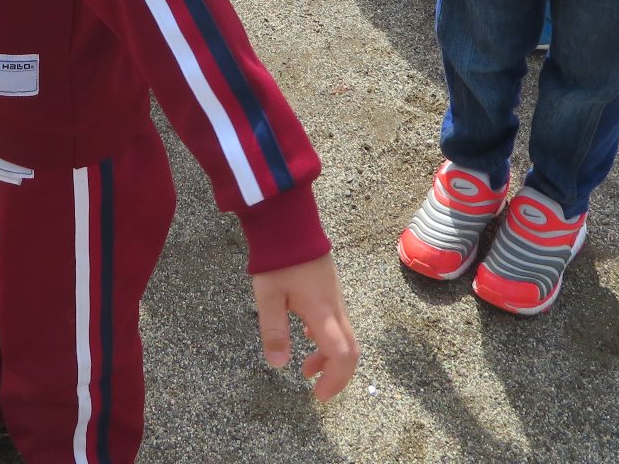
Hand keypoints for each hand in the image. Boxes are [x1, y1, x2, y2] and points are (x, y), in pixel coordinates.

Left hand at [250, 253, 356, 401]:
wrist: (290, 223)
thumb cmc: (278, 259)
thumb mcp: (268, 296)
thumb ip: (273, 331)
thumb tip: (279, 365)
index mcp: (321, 312)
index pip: (341, 354)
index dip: (334, 380)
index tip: (318, 395)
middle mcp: (334, 307)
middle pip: (350, 350)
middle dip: (337, 375)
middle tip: (318, 390)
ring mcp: (335, 297)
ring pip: (344, 336)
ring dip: (329, 357)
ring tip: (305, 368)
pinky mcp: (330, 290)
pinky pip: (337, 322)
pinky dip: (326, 339)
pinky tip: (306, 336)